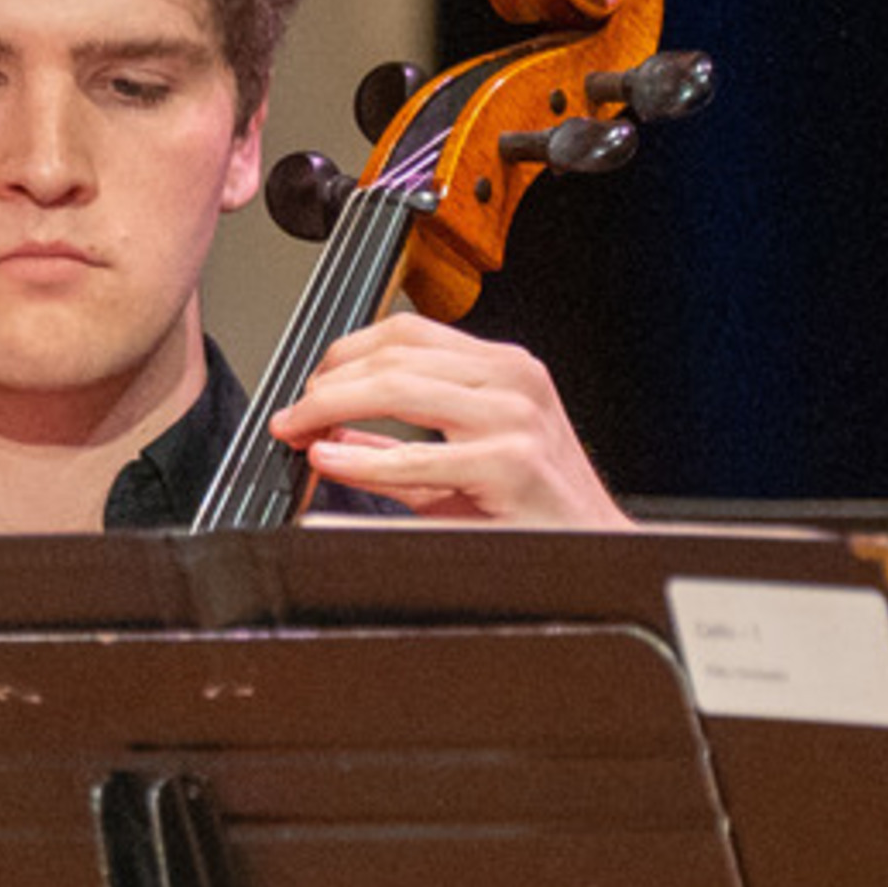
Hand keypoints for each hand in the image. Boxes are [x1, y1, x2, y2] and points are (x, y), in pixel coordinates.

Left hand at [273, 318, 614, 526]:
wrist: (595, 553)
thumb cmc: (535, 512)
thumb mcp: (461, 462)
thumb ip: (397, 444)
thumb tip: (331, 433)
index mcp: (505, 369)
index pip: (408, 333)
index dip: (346, 352)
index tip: (311, 384)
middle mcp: (512, 380)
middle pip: (394, 355)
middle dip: (328, 382)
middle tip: (292, 414)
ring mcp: (514, 417)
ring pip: (399, 388)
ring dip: (333, 406)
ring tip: (300, 430)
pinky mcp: (510, 462)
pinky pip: (416, 457)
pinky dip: (362, 458)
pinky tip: (330, 460)